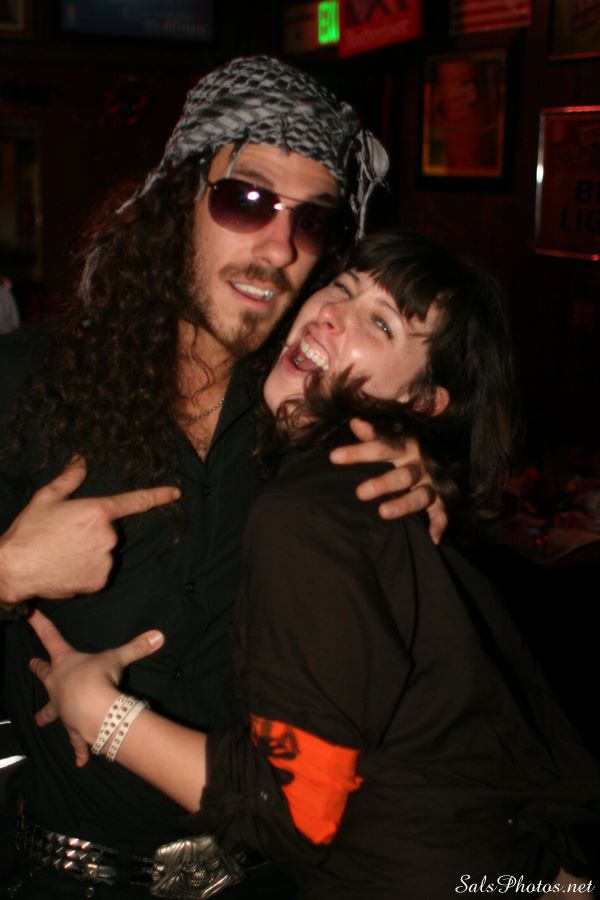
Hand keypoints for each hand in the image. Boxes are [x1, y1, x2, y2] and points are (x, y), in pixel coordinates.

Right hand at [0, 457, 180, 604]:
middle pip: (110, 530)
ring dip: (90, 552)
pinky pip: (99, 572)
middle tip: (66, 535)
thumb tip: (81, 460)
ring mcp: (106, 559)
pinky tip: (67, 567)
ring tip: (63, 552)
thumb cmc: (29, 531)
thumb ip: (69, 478)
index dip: (158, 495)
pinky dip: (87, 570)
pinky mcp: (100, 580)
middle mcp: (108, 535)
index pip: (136, 500)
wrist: (15, 568)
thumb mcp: (46, 498)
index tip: (175, 493)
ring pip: (105, 552)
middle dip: (93, 531)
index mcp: (98, 510)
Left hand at [28, 609, 163, 765]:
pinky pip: (75, 741)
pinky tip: (80, 761)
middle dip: (38, 669)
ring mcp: (62, 708)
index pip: (50, 639)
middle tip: (31, 665)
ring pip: (50, 711)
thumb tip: (159, 635)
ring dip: (45, 716)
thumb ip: (137, 646)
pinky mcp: (71, 728)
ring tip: (38, 721)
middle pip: (44, 675)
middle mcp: (57, 685)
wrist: (92, 708)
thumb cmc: (97, 677)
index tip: (28, 615)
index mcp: (64, 663)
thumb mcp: (117, 658)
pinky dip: (79, 751)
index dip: (40, 625)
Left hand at [330, 418, 447, 543]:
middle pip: (403, 474)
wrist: (440, 455)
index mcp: (405, 447)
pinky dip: (439, 524)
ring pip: (421, 495)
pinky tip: (432, 537)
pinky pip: (442, 512)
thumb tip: (355, 421)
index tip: (334, 457)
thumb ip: (373, 434)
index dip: (358, 452)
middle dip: (383, 483)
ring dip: (404, 504)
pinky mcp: (441, 500)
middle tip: (360, 493)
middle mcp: (420, 465)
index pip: (381, 447)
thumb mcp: (390, 439)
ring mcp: (431, 483)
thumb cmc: (403, 450)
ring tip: (383, 513)